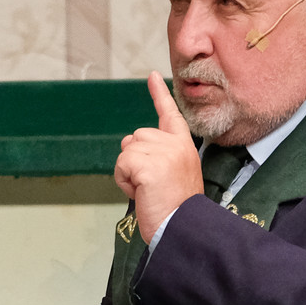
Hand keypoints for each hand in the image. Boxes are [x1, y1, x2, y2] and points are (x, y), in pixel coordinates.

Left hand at [114, 73, 201, 243]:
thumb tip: (129, 141)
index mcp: (183, 146)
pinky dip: (124, 181)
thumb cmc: (175, 208)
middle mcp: (176, 144)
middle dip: (134, 161)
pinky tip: (142, 192)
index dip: (159, 94)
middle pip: (136, 137)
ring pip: (126, 150)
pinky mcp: (149, 165)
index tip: (152, 76)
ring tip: (149, 190)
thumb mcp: (170, 174)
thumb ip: (156, 154)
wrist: (182, 228)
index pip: (170, 114)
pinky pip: (122, 165)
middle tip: (153, 185)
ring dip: (129, 173)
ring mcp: (164, 153)